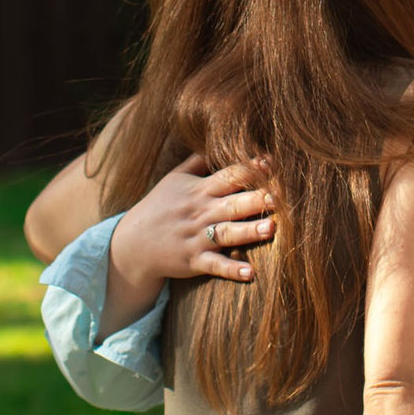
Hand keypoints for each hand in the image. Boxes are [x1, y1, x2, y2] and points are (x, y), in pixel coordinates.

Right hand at [110, 152, 275, 287]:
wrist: (132, 243)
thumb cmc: (158, 207)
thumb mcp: (174, 180)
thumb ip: (197, 163)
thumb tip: (217, 140)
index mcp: (199, 190)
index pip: (229, 176)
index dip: (250, 169)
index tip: (272, 164)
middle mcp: (201, 213)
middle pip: (232, 203)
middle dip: (256, 199)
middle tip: (280, 196)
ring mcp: (197, 238)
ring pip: (227, 233)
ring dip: (249, 231)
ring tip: (271, 228)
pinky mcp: (194, 261)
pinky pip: (215, 265)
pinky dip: (232, 270)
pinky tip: (250, 274)